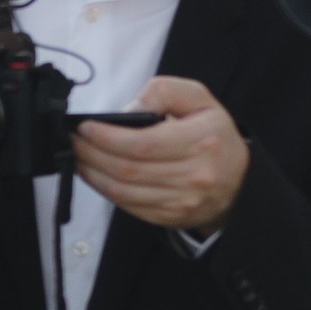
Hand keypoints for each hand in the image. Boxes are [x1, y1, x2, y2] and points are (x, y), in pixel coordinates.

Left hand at [73, 74, 249, 232]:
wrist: (238, 181)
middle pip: (127, 169)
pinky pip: (128, 206)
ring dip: (92, 174)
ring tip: (77, 156)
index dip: (107, 137)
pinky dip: (105, 190)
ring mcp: (182, 200)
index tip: (85, 127)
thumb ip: (165, 93)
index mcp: (201, 140)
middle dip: (91, 154)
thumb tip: (130, 109)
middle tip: (72, 141)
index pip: (142, 143)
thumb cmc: (213, 136)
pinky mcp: (170, 217)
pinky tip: (94, 175)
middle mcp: (193, 174)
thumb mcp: (200, 100)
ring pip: (123, 191)